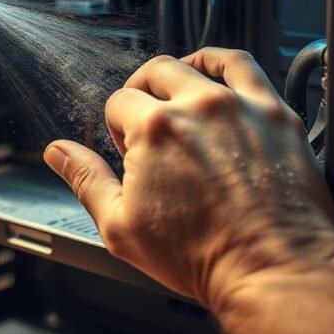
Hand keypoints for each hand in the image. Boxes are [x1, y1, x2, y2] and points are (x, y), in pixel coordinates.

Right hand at [44, 48, 333, 306]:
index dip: (116, 127)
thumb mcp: (121, 227)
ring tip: (175, 92)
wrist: (272, 272)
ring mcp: (240, 106)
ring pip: (198, 63)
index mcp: (153, 130)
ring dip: (179, 71)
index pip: (119, 103)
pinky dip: (224, 61)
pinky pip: (246, 66)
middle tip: (146, 126)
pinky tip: (215, 72)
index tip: (128, 151)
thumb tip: (58, 152)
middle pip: (154, 73)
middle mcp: (196, 107)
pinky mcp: (276, 113)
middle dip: (141, 95)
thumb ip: (86, 180)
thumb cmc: (202, 257)